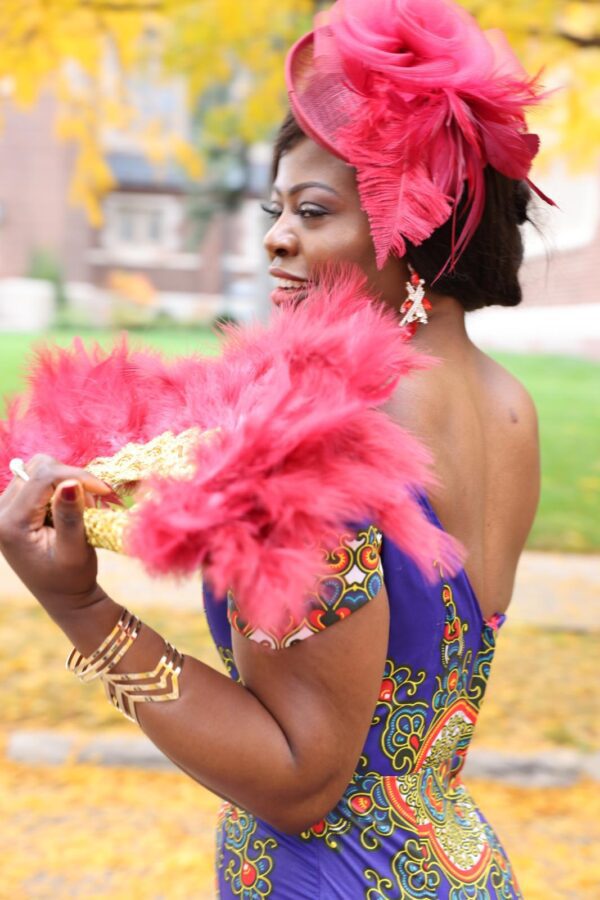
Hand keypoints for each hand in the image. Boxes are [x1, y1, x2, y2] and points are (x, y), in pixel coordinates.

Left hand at [0, 454, 113, 616]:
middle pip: (38, 467)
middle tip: (92, 503)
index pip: (43, 478)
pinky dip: (60, 485)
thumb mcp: (75, 552)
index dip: (78, 476)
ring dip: (66, 480)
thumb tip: (70, 482)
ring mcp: (4, 508)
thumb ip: (70, 517)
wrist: (63, 597)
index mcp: (10, 524)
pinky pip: (38, 478)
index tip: (106, 490)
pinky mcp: (13, 506)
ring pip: (38, 468)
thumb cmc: (72, 580)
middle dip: (71, 478)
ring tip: (82, 507)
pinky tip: (70, 507)